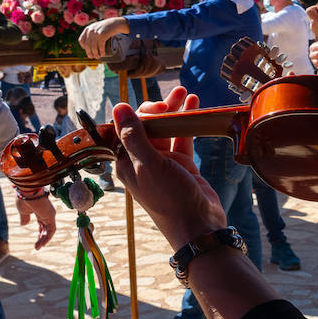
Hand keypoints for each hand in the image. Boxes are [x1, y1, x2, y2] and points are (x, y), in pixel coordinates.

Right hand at [16, 195, 55, 248]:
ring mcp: (50, 214)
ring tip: (37, 247)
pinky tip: (42, 243)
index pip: (42, 223)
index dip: (40, 232)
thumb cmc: (24, 198)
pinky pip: (52, 229)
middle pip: (46, 227)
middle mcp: (47, 212)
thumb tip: (24, 224)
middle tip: (37, 246)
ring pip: (50, 230)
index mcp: (40, 210)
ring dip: (44, 240)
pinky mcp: (51, 216)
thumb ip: (25, 218)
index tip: (36, 240)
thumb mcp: (23, 211)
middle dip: (42, 237)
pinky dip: (48, 237)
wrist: (27, 191)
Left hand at [79, 17, 129, 59]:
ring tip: (98, 57)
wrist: (115, 23)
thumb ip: (91, 33)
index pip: (81, 40)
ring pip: (93, 47)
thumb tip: (87, 46)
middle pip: (87, 45)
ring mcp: (96, 33)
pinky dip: (101, 52)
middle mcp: (90, 31)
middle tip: (93, 57)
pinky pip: (100, 46)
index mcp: (87, 29)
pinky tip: (102, 54)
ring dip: (96, 54)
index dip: (84, 47)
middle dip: (90, 53)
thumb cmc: (105, 28)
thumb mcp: (95, 28)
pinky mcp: (103, 35)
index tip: (88, 51)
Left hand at [111, 88, 226, 249]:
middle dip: (159, 108)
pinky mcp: (181, 165)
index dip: (140, 113)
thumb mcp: (148, 165)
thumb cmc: (169, 199)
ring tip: (184, 93)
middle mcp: (142, 161)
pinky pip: (182, 138)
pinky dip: (187, 123)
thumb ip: (134, 135)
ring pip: (166, 129)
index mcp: (126, 163)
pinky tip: (193, 106)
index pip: (127, 128)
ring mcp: (163, 162)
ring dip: (175, 111)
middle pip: (147, 126)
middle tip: (174, 96)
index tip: (157, 108)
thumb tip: (118, 107)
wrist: (198, 226)